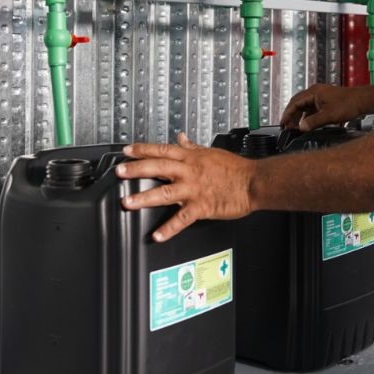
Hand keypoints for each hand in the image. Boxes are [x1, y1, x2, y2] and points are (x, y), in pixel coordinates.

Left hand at [118, 132, 255, 241]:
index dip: (142, 149)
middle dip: (137, 169)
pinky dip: (169, 228)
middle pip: (158, 168)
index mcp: (191, 158)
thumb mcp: (210, 152)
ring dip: (145, 197)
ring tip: (128, 202)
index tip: (126, 151)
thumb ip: (192, 146)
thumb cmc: (234, 168)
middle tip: (119, 172)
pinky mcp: (202, 206)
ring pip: (165, 192)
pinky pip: (182, 218)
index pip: (162, 150)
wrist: (253, 182)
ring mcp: (194, 189)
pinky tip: (157, 235)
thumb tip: (180, 138)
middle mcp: (190, 171)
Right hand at [279, 83, 368, 130]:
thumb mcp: (328, 116)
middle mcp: (316, 92)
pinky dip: (309, 117)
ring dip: (300, 117)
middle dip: (292, 116)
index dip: (287, 114)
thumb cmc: (349, 104)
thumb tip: (301, 127)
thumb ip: (313, 122)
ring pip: (306, 107)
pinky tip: (309, 125)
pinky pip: (313, 109)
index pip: (294, 102)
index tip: (283, 123)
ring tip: (297, 128)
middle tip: (287, 127)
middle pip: (298, 104)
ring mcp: (321, 96)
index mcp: (314, 92)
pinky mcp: (327, 101)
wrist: (363, 101)